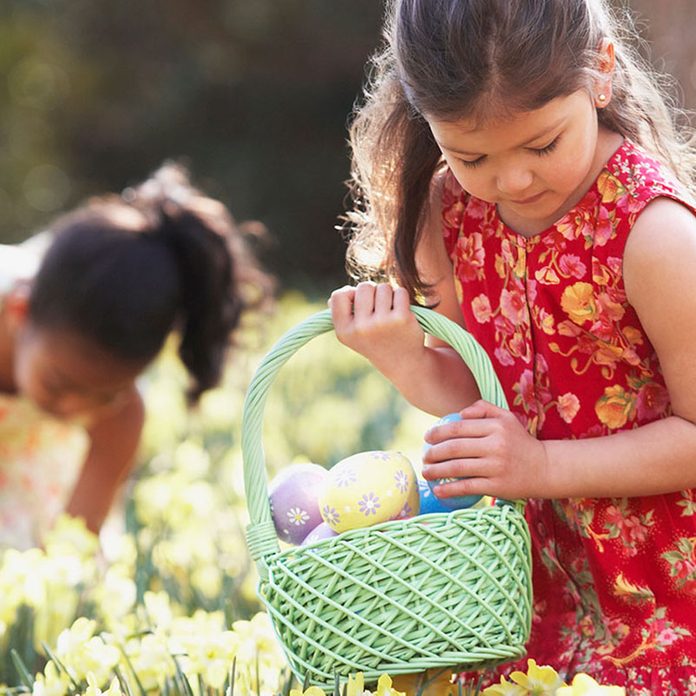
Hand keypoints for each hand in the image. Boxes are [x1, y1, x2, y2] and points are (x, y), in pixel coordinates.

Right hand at [329, 282, 425, 373]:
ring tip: (390, 311)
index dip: (350, 293)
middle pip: (364, 287)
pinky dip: (402, 298)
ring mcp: (381, 323)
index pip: (338, 296)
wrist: (403, 363)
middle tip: (379, 307)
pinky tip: (402, 312)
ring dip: (389, 295)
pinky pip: (400, 292)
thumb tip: (340, 294)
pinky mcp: (401, 318)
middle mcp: (360, 328)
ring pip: (383, 287)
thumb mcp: (353, 334)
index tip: (360, 301)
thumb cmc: (376, 342)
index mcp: (344, 331)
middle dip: (373, 292)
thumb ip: (343, 314)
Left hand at [421, 400, 548, 499]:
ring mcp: (496, 467)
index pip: (458, 428)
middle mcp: (496, 445)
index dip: (438, 432)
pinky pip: (467, 487)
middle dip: (433, 452)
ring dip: (436, 471)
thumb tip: (459, 413)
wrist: (545, 468)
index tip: (427, 438)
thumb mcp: (507, 418)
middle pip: (454, 448)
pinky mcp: (497, 486)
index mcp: (495, 427)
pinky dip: (449, 489)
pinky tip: (438, 490)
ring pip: (457, 468)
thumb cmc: (520, 442)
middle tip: (424, 456)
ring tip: (426, 472)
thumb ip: (484, 408)